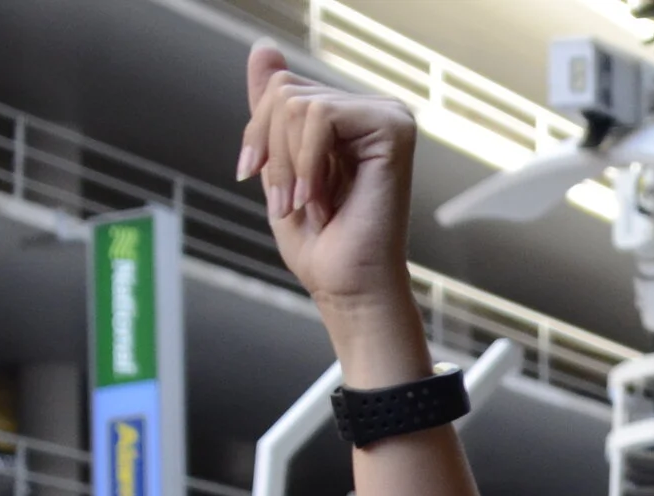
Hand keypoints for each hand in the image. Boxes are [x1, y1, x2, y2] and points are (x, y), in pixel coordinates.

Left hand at [238, 44, 417, 321]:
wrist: (348, 287)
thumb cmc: (322, 242)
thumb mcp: (277, 165)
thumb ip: (271, 109)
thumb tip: (263, 49)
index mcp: (349, 117)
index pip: (280, 88)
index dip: (259, 134)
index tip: (262, 181)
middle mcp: (373, 110)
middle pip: (283, 91)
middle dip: (272, 152)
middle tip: (290, 202)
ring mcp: (387, 116)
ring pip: (297, 105)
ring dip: (289, 165)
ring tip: (308, 204)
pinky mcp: (394, 127)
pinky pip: (320, 116)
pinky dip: (307, 163)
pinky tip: (321, 198)